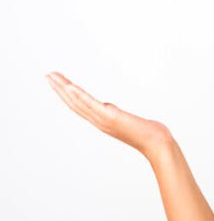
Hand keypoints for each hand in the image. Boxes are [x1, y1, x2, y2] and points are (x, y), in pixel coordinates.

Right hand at [45, 71, 171, 160]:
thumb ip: (116, 114)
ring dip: (64, 89)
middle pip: (74, 103)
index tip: (59, 83)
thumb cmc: (149, 135)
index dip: (67, 95)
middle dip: (60, 89)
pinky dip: (80, 96)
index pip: (80, 106)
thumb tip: (110, 108)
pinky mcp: (111, 117)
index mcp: (103, 121)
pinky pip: (92, 105)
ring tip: (53, 77)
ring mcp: (104, 120)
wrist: (158, 144)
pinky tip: (70, 87)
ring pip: (79, 102)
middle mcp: (100, 121)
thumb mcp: (128, 121)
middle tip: (48, 75)